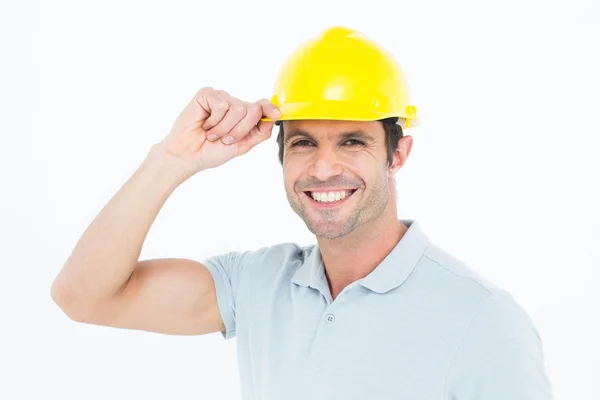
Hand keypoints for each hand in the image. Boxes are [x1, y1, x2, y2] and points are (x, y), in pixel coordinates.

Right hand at [155, 87, 280, 175]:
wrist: (189, 156)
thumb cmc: (212, 151)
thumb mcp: (242, 145)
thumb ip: (260, 133)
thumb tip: (274, 117)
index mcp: (244, 116)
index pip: (262, 106)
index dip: (271, 108)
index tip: (277, 114)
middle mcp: (234, 104)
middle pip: (253, 110)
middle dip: (241, 130)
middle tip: (225, 140)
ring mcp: (221, 98)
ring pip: (238, 109)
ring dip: (224, 128)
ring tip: (212, 134)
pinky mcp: (206, 94)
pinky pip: (221, 104)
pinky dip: (214, 120)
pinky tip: (205, 124)